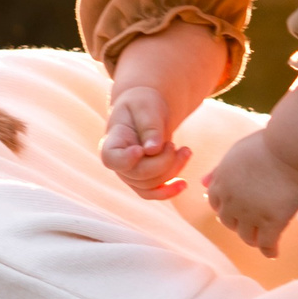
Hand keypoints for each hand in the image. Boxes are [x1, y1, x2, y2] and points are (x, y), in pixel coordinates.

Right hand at [101, 84, 193, 199]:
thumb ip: (149, 126)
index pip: (112, 159)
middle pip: (138, 174)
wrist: (147, 112)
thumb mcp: (147, 107)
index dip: (125, 160)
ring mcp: (130, 174)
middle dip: (163, 161)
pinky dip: (170, 191)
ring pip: (150, 185)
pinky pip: (154, 193)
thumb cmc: (144, 105)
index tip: (140, 150)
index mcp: (112, 142)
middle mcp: (118, 163)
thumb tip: (153, 150)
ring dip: (173, 170)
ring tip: (186, 150)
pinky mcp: (144, 180)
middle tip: (174, 144)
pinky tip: (183, 184)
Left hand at [203, 129, 297, 256]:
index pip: (216, 204)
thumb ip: (219, 170)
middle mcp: (232, 201)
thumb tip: (202, 182)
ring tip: (262, 239)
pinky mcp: (272, 221)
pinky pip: (266, 244)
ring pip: (246, 236)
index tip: (236, 209)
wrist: (291, 147)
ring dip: (253, 239)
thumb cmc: (268, 143)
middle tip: (252, 223)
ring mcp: (251, 213)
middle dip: (238, 223)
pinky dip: (269, 250)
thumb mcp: (237, 152)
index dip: (226, 207)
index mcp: (221, 182)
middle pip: (229, 222)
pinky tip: (273, 252)